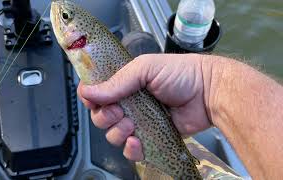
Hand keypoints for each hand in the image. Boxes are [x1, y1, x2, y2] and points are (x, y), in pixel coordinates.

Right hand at [77, 54, 211, 160]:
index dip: (91, 98)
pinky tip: (137, 141)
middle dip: (104, 117)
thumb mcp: (145, 69)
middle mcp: (129, 103)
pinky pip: (131, 151)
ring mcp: (139, 122)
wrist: (208, 93)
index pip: (97, 93)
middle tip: (119, 112)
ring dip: (117, 133)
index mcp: (125, 83)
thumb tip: (87, 91)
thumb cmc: (180, 74)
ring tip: (131, 125)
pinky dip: (130, 149)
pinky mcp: (150, 138)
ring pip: (113, 135)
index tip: (92, 101)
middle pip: (101, 116)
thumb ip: (117, 82)